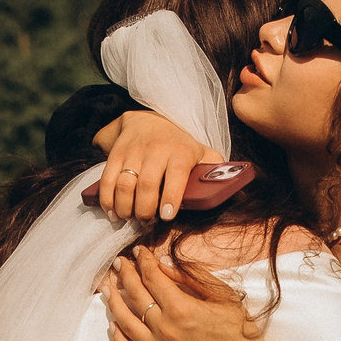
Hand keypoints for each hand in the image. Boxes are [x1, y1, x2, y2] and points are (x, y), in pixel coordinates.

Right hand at [94, 111, 222, 221]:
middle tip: (146, 222)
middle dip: (144, 209)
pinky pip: (107, 180)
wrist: (149, 119)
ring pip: (124, 184)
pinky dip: (107, 199)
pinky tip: (113, 211)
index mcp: (180, 151)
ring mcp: (133, 151)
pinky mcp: (116, 153)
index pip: (175, 174)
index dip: (170, 197)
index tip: (166, 216)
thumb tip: (233, 185)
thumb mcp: (201, 152)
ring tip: (130, 218)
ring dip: (125, 207)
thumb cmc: (179, 145)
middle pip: (146, 184)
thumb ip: (214, 168)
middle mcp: (156, 149)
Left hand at [100, 245, 296, 340]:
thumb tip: (164, 263)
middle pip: (135, 295)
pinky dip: (118, 338)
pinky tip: (114, 325)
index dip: (142, 261)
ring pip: (125, 322)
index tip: (138, 252)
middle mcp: (165, 329)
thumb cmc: (238, 333)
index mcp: (181, 308)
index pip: (152, 278)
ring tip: (108, 288)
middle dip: (125, 275)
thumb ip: (192, 278)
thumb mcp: (223, 296)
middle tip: (119, 264)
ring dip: (114, 302)